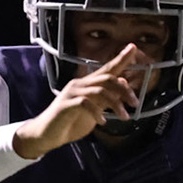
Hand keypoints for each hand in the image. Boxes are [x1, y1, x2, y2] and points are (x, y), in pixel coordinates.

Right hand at [12, 44, 147, 157]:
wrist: (47, 135)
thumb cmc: (70, 123)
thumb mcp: (94, 110)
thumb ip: (107, 98)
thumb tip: (123, 84)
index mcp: (87, 84)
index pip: (106, 68)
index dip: (120, 58)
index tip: (133, 47)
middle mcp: (79, 84)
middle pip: (107, 78)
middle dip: (124, 90)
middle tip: (135, 103)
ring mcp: (72, 93)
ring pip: (99, 90)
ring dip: (116, 104)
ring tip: (124, 117)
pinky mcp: (66, 104)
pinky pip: (85, 103)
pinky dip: (97, 112)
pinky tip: (102, 122)